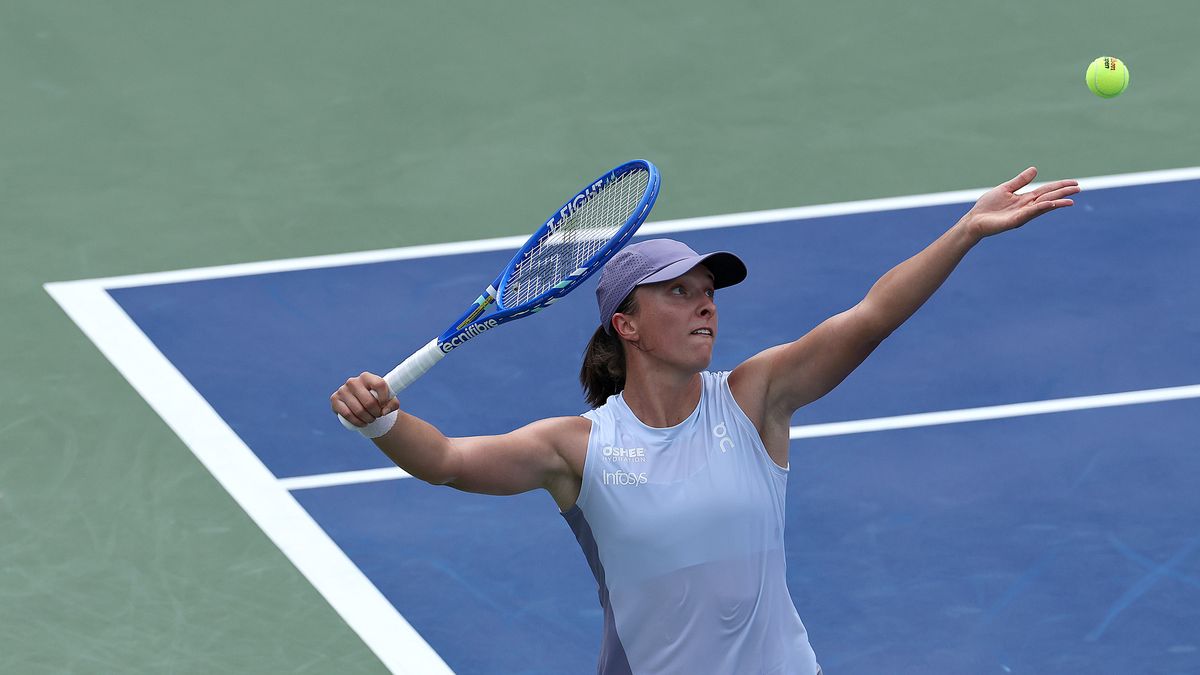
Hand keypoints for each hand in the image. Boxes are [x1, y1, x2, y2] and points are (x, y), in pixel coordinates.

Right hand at [331, 372, 399, 426]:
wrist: (362, 405)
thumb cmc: (377, 400)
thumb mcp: (388, 400)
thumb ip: (392, 404)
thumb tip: (384, 411)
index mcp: (367, 377)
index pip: (379, 385)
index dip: (385, 398)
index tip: (385, 406)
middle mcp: (353, 381)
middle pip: (369, 401)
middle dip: (376, 413)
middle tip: (378, 415)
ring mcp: (342, 390)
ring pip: (359, 410)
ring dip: (368, 419)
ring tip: (371, 419)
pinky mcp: (335, 399)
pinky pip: (347, 414)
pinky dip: (357, 422)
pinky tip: (362, 423)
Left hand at [963, 167, 1079, 238]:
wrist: (974, 220)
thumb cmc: (988, 207)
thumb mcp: (1006, 189)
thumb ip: (1020, 181)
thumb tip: (1035, 169)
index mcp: (1025, 199)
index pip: (1047, 190)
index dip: (1060, 186)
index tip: (1074, 183)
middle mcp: (1027, 207)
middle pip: (1049, 197)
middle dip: (1063, 193)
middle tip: (1079, 188)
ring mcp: (1022, 214)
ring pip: (1043, 206)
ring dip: (1057, 202)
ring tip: (1071, 199)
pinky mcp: (1015, 221)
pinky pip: (1030, 213)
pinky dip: (1041, 207)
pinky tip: (1050, 203)